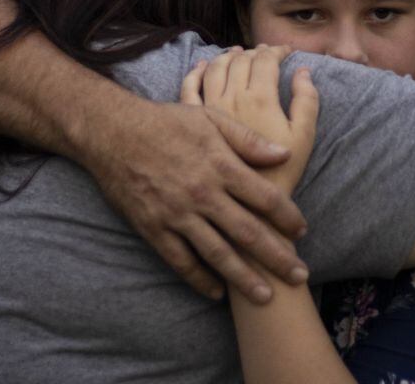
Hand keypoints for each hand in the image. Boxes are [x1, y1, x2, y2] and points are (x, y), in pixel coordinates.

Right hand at [79, 92, 311, 304]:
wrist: (113, 131)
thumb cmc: (165, 121)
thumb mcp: (210, 118)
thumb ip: (247, 139)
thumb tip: (283, 155)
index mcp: (220, 165)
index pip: (265, 197)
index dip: (288, 217)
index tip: (301, 231)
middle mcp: (203, 194)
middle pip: (248, 232)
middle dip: (277, 257)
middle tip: (298, 276)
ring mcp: (177, 214)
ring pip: (218, 254)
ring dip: (244, 278)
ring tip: (266, 297)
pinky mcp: (154, 228)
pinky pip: (181, 261)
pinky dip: (200, 280)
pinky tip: (217, 292)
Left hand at [181, 46, 318, 195]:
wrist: (247, 204)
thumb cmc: (281, 173)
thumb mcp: (304, 138)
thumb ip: (307, 101)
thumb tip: (303, 71)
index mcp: (260, 97)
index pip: (266, 60)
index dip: (277, 51)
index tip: (285, 52)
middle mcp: (232, 96)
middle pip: (241, 60)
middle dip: (255, 52)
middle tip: (264, 53)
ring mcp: (209, 106)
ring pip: (215, 68)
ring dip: (227, 56)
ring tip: (236, 53)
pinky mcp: (193, 121)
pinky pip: (189, 88)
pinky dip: (196, 72)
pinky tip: (202, 66)